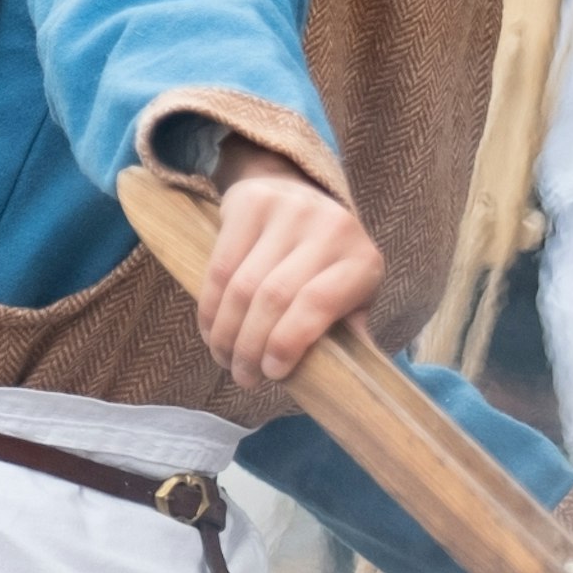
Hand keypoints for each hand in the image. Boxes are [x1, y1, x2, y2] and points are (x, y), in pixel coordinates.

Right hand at [196, 141, 382, 386]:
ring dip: (227, 334)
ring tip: (225, 359)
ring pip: (242, 286)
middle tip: (243, 377)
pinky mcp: (251, 203)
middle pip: (273, 298)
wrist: (300, 191)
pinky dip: (210, 308)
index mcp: (362, 260)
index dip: (287, 343)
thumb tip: (346, 380)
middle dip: (250, 347)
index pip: (317, 303)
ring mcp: (290, 210)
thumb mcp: (352, 293)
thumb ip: (348, 330)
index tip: (272, 374)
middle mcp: (331, 228)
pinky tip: (212, 331)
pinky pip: (220, 267)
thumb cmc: (329, 260)